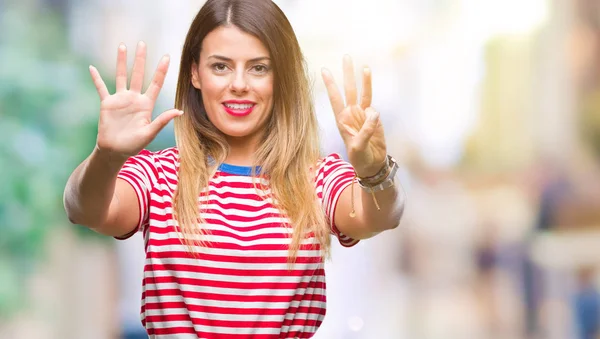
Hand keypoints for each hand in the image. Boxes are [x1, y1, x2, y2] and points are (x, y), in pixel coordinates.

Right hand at [90, 41, 182, 158]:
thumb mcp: (149, 133)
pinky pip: (101, 88)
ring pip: (121, 76)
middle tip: (142, 43)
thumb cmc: (134, 145)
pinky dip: (96, 78)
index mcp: (146, 105)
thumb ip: (162, 121)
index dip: (161, 70)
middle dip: (141, 59)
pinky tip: (91, 67)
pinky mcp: (107, 103)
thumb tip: (179, 111)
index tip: (167, 56)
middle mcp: (134, 98)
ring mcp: (120, 99)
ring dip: (121, 62)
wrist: (115, 151)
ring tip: (122, 46)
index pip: (155, 83)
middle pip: (138, 74)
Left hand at [321, 55, 386, 176]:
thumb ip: (366, 130)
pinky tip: (373, 118)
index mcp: (342, 120)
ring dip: (363, 80)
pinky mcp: (374, 118)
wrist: (372, 164)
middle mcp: (351, 114)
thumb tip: (373, 112)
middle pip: (349, 89)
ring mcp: (363, 115)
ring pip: (363, 93)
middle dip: (347, 73)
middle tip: (346, 56)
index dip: (330, 84)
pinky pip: (374, 106)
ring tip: (364, 66)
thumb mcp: (358, 148)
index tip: (324, 70)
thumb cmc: (360, 158)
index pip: (335, 98)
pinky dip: (375, 111)